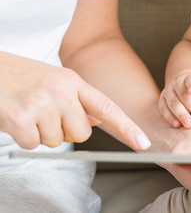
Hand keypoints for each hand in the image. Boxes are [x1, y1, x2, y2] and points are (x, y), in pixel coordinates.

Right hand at [0, 52, 149, 150]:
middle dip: (65, 132)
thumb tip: (97, 120)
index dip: (127, 127)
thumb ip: (76, 98)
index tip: (144, 143)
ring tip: (28, 112)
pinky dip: (24, 138)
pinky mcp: (21, 118)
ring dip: (41, 133)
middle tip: (45, 115)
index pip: (107, 107)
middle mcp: (61, 91)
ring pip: (56, 141)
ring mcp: (42, 104)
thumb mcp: (54, 79)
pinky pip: (34, 144)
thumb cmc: (20, 77)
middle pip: (81, 134)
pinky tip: (16, 118)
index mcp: (73, 81)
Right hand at [159, 72, 190, 128]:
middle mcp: (177, 83)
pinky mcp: (161, 101)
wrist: (184, 86)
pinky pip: (164, 109)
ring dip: (182, 115)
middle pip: (184, 96)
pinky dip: (170, 118)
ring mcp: (168, 91)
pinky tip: (177, 125)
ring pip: (173, 103)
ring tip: (190, 125)